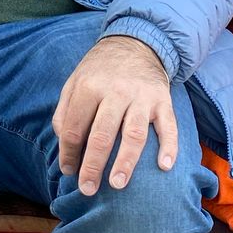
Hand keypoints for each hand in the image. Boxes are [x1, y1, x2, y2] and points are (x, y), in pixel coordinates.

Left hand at [53, 34, 178, 196]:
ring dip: (125, 161)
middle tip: (88, 189)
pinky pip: (168, 125)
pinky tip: (165, 166)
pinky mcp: (163, 100)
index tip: (69, 171)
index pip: (74, 128)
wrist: (135, 43)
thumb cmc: (100, 71)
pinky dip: (169, 146)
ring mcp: (141, 97)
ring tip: (118, 184)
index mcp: (89, 87)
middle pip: (101, 134)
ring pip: (133, 134)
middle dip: (93, 165)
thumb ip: (64, 111)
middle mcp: (116, 92)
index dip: (68, 153)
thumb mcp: (75, 82)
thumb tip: (63, 145)